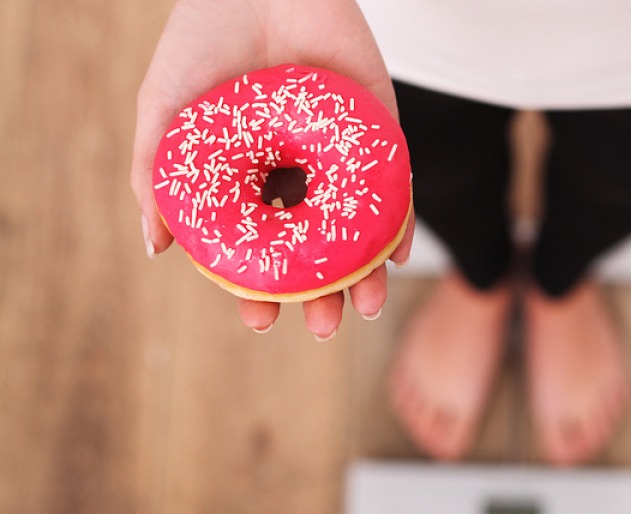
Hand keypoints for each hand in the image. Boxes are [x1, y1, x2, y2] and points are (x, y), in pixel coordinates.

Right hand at [131, 0, 412, 338]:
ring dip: (363, 272)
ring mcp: (340, 154)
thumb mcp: (166, 112)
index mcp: (251, 177)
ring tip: (361, 307)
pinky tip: (394, 257)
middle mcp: (298, 172)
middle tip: (323, 326)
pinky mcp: (379, 129)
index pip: (261, 246)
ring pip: (358, 227)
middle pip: (316, 247)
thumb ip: (157, 177)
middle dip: (320, 293)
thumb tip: (156, 249)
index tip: (260, 320)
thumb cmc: (203, 41)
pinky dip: (399, 221)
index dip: (260, 287)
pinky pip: (395, 184)